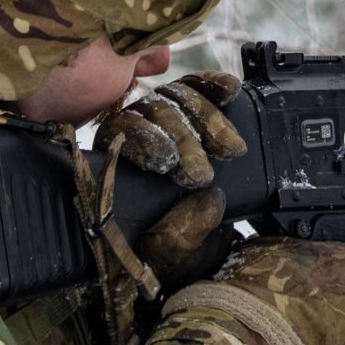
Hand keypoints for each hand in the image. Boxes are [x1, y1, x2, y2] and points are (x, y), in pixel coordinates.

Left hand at [97, 71, 247, 279]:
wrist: (177, 253)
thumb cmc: (162, 254)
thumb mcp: (165, 256)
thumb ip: (180, 235)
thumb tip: (210, 201)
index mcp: (114, 166)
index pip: (122, 135)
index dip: (145, 141)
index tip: (168, 162)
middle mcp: (133, 139)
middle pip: (153, 115)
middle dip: (183, 138)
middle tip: (204, 171)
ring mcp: (163, 125)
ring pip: (177, 101)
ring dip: (206, 119)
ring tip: (231, 148)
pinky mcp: (190, 116)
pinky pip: (196, 92)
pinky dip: (212, 87)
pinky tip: (231, 89)